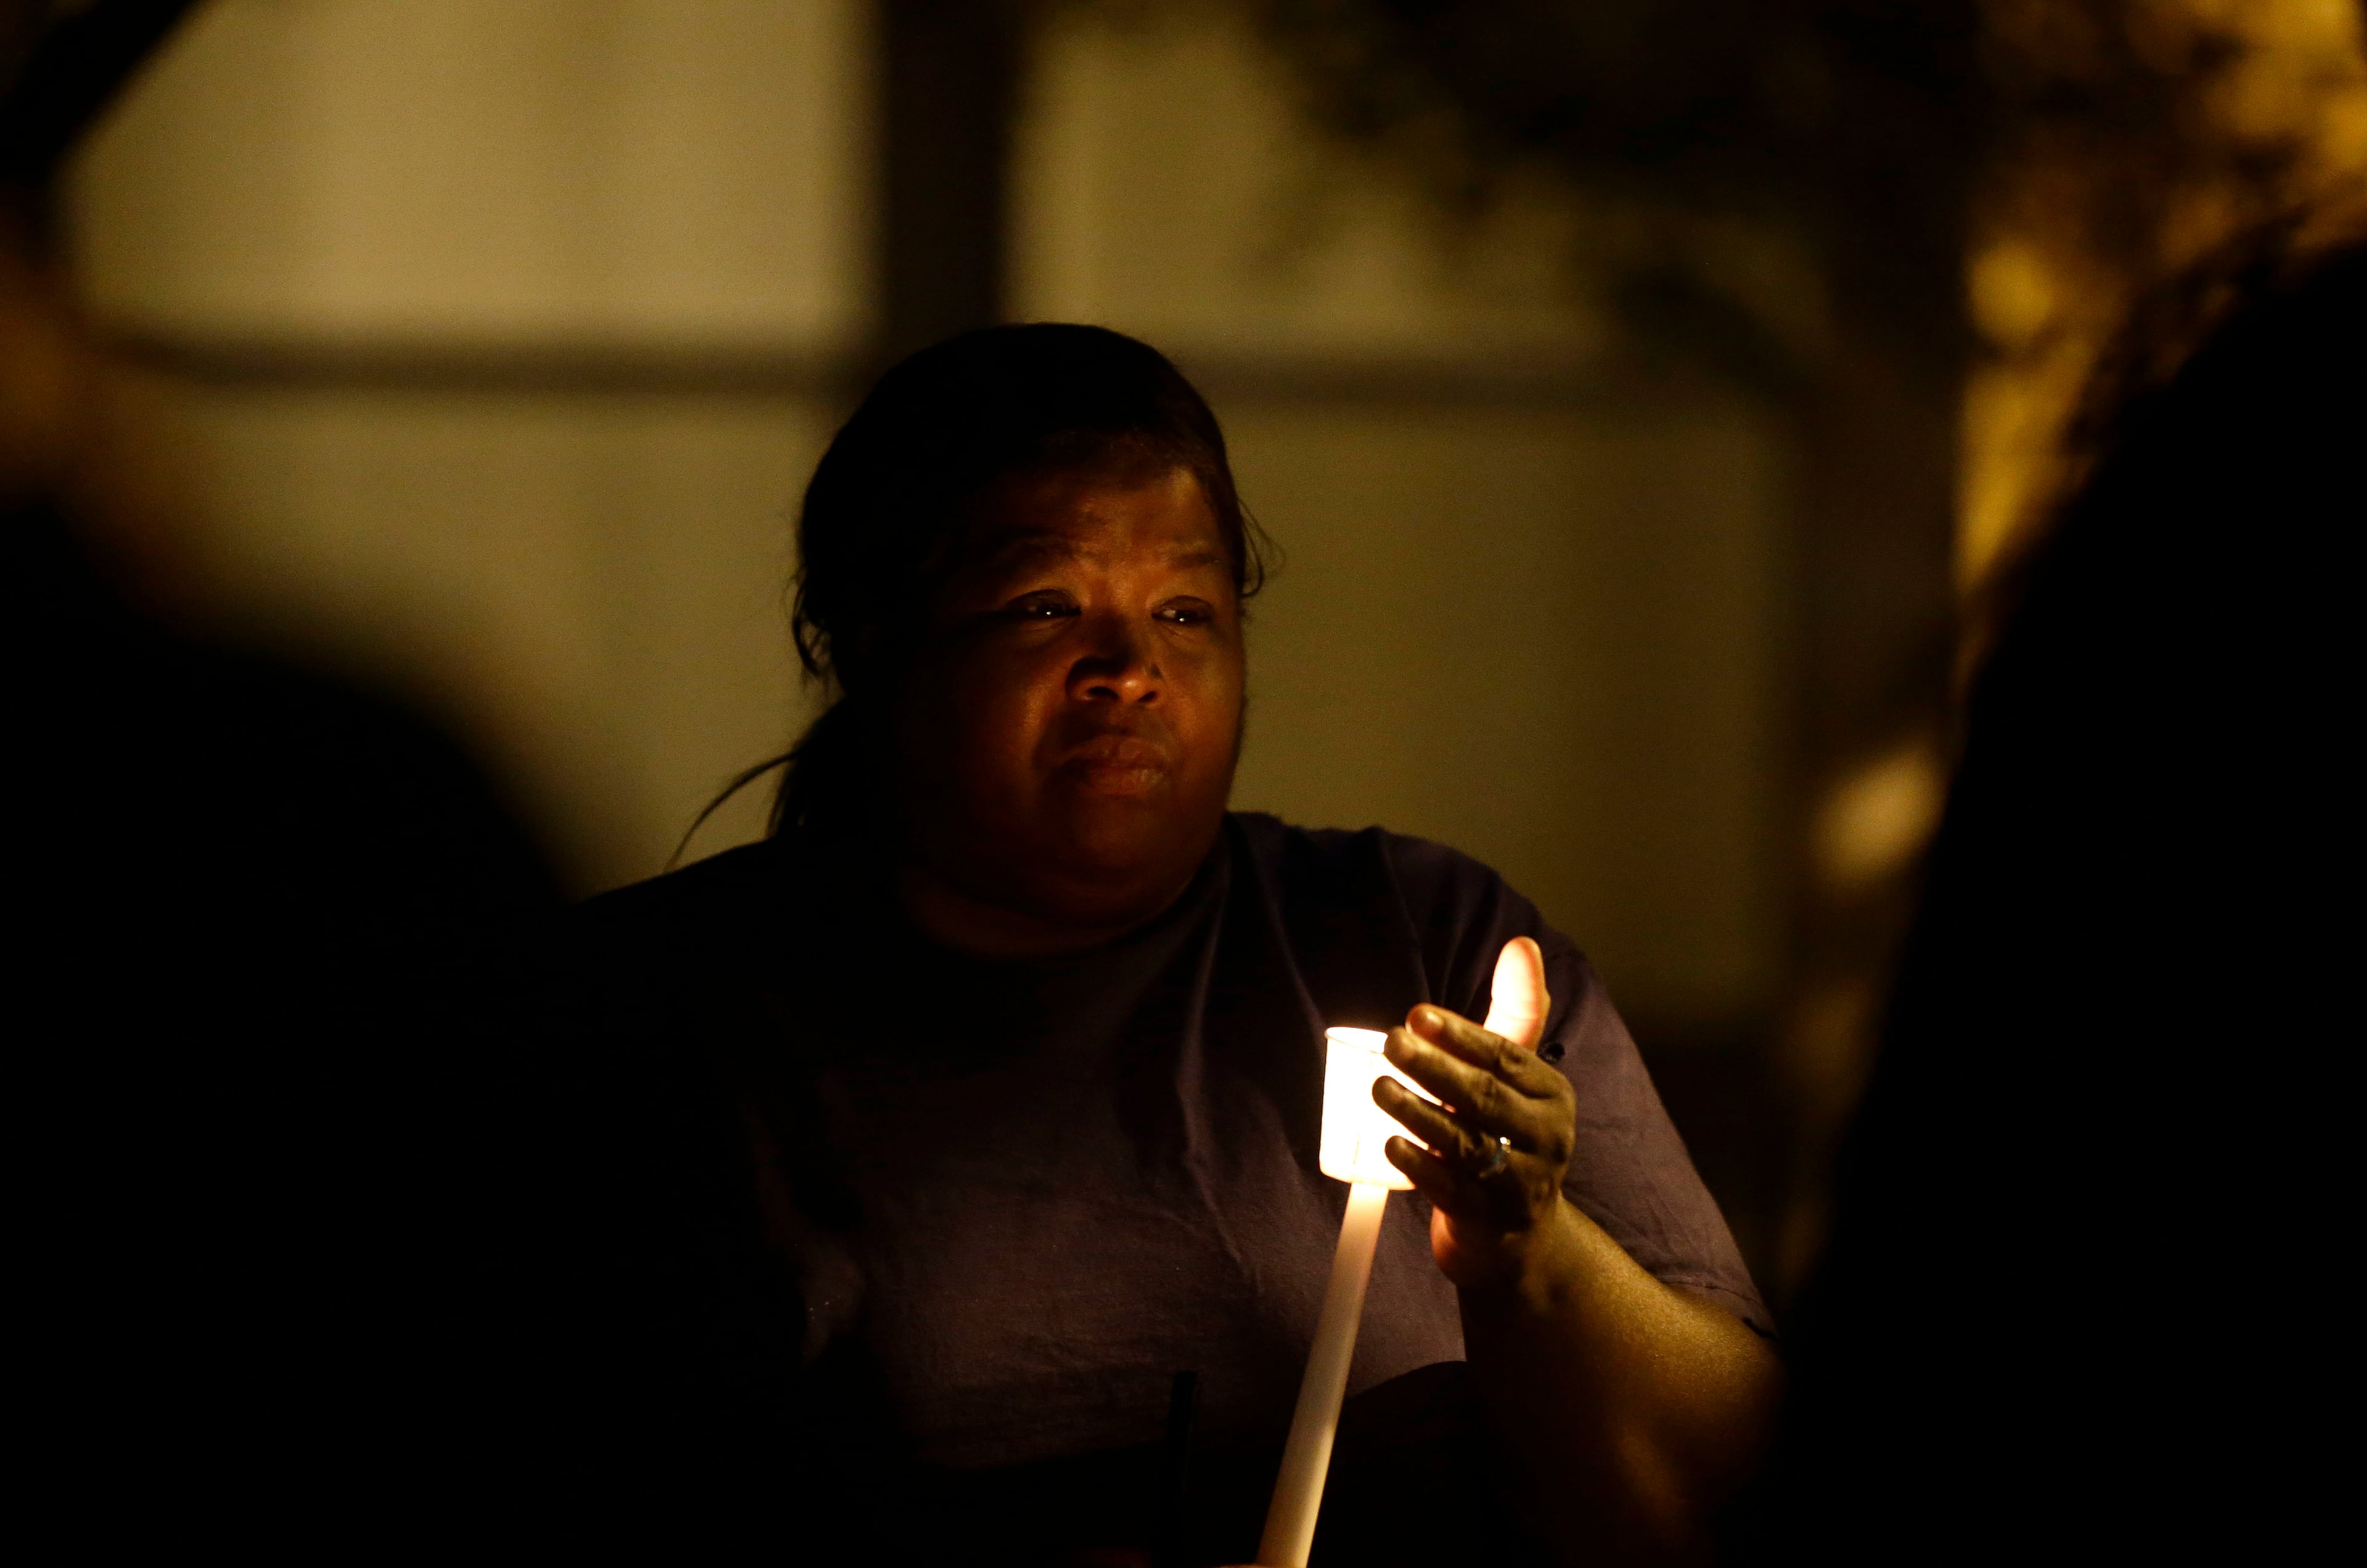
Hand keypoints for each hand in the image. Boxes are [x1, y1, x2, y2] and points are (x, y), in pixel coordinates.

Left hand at [1373, 937, 1575, 1290]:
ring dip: (1417, 1112)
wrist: (1520, 1233)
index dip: (1461, 1034)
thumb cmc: (1509, 1133)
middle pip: (1485, 1097)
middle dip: (1435, 1067)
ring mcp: (1518, 1185)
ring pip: (1464, 1143)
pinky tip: (1390, 1142)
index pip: (1506, 1057)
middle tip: (1391, 1043)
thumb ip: (1517, 1012)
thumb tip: (1521, 945)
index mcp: (1553, 1096)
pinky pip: (1448, 1188)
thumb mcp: (1520, 1077)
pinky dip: (1418, 1165)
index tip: (1417, 1015)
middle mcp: (1546, 1139)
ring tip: (1379, 1087)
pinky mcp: (1487, 1221)